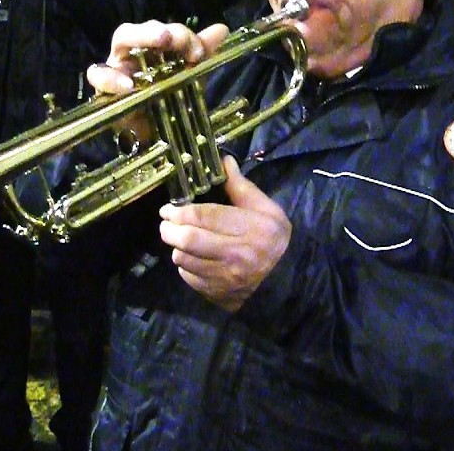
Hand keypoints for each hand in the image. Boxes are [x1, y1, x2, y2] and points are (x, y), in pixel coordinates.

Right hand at [86, 21, 228, 141]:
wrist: (154, 136)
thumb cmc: (167, 98)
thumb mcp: (189, 76)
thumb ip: (202, 52)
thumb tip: (222, 29)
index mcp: (153, 46)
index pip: (164, 31)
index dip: (181, 35)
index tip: (198, 50)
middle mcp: (134, 50)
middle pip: (143, 26)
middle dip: (156, 29)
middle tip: (171, 37)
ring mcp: (116, 66)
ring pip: (121, 39)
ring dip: (139, 37)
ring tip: (159, 43)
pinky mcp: (103, 89)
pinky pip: (98, 76)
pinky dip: (110, 78)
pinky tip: (128, 86)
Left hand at [159, 156, 291, 312]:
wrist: (287, 283)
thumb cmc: (275, 241)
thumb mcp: (267, 210)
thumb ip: (241, 187)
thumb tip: (223, 161)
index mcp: (251, 228)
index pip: (206, 217)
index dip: (181, 211)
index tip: (168, 209)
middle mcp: (237, 254)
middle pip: (189, 239)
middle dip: (170, 229)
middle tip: (166, 223)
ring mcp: (226, 277)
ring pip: (184, 259)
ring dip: (177, 248)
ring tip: (180, 240)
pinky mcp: (218, 292)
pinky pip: (189, 277)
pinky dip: (186, 266)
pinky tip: (194, 259)